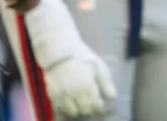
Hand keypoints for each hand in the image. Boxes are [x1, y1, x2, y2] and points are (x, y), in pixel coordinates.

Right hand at [23, 0, 115, 115]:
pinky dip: (67, 109)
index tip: (102, 108)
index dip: (100, 109)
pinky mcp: (53, 95)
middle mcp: (74, 93)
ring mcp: (62, 95)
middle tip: (93, 106)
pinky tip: (72, 104)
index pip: (95, 106)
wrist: (61, 53)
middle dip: (90, 110)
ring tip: (82, 105)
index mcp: (87, 86)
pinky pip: (60, 109)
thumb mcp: (100, 67)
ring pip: (71, 112)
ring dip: (78, 111)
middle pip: (84, 111)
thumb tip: (113, 97)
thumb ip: (106, 84)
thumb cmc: (84, 58)